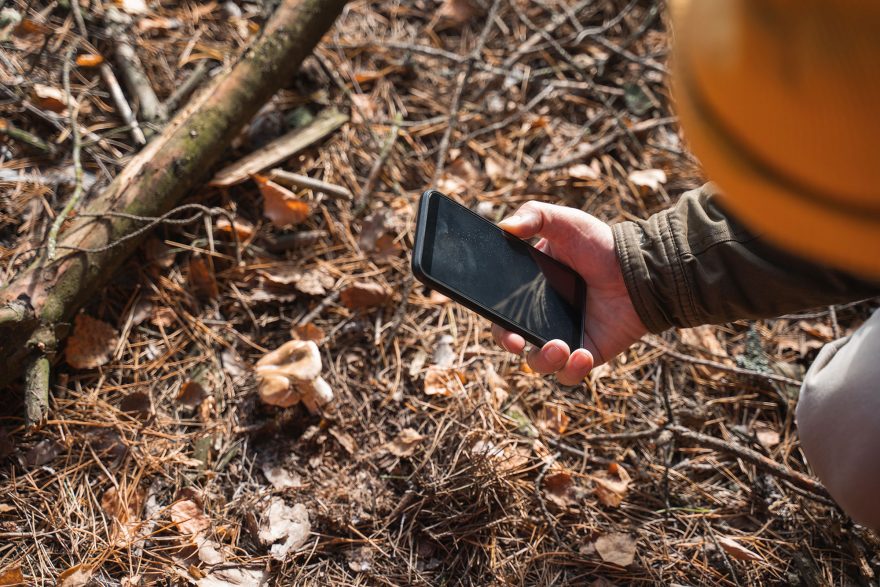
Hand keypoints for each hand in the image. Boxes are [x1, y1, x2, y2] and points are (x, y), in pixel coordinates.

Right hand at [492, 202, 646, 384]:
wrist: (642, 268)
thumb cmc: (600, 244)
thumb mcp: (565, 221)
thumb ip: (534, 215)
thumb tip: (505, 227)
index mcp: (530, 291)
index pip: (502, 312)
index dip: (496, 322)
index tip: (501, 324)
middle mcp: (543, 317)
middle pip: (514, 341)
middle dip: (511, 344)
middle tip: (518, 342)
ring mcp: (564, 337)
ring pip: (540, 363)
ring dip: (544, 361)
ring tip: (561, 348)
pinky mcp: (587, 353)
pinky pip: (570, 374)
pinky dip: (572, 371)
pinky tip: (582, 356)